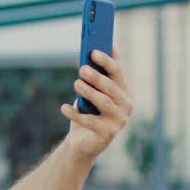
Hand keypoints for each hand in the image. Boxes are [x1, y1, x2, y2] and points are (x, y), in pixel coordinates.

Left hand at [62, 47, 132, 161]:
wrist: (83, 142)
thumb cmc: (89, 112)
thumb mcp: (94, 92)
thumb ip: (100, 73)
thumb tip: (108, 47)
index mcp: (124, 92)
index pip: (117, 73)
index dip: (106, 61)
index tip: (93, 52)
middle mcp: (126, 106)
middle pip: (111, 88)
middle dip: (97, 77)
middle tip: (82, 69)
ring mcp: (119, 121)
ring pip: (104, 103)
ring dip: (89, 92)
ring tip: (76, 84)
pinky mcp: (107, 135)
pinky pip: (90, 122)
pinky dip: (75, 114)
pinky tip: (63, 107)